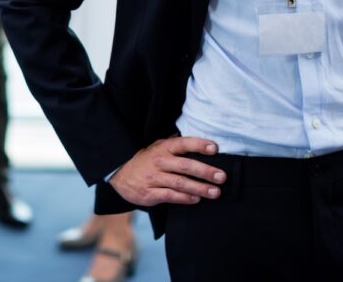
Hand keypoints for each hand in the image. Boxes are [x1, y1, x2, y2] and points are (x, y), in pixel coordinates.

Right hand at [109, 136, 224, 206]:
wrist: (121, 175)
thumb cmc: (147, 160)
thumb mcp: (158, 147)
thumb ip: (176, 146)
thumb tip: (202, 143)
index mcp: (162, 147)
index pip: (183, 144)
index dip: (199, 145)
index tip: (215, 149)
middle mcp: (159, 161)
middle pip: (185, 165)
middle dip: (205, 171)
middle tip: (221, 177)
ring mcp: (153, 178)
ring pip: (180, 183)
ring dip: (200, 188)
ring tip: (215, 192)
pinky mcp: (150, 193)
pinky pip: (171, 196)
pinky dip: (185, 198)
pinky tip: (197, 199)